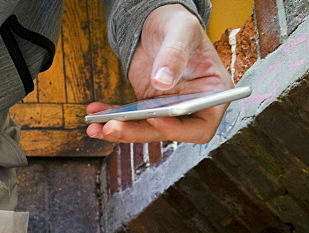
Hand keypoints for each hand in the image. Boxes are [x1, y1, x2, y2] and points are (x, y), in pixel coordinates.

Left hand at [86, 4, 232, 143]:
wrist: (157, 23)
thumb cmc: (177, 24)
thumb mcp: (181, 31)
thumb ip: (174, 55)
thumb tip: (162, 82)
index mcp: (213, 92)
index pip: (202, 126)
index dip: (179, 129)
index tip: (155, 117)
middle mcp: (192, 106)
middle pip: (167, 132)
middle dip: (137, 132)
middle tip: (111, 127)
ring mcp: (168, 109)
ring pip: (144, 130)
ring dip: (120, 131)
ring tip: (95, 127)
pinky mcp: (148, 107)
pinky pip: (129, 120)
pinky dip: (111, 118)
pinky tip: (95, 113)